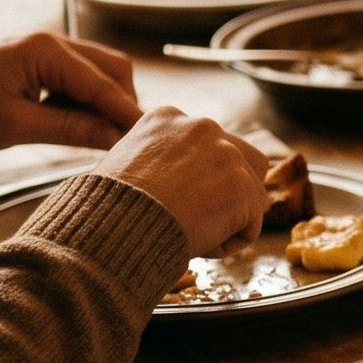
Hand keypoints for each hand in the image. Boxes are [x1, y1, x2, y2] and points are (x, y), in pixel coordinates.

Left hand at [0, 32, 142, 152]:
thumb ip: (71, 129)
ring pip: (99, 73)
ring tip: (101, 137)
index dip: (128, 114)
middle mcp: (52, 42)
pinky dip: (87, 101)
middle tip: (126, 140)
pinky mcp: (40, 63)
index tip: (149, 139)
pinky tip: (80, 125)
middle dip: (123, 104)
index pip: (104, 84)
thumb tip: (115, 139)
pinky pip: (79, 79)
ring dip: (105, 103)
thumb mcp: (15, 125)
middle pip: (112, 69)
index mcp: (45, 50)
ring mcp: (47, 50)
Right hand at [94, 104, 270, 257]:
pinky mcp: (244, 186)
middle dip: (233, 192)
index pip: (209, 145)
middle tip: (204, 219)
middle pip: (245, 160)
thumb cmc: (110, 207)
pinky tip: (200, 244)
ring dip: (229, 220)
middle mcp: (203, 127)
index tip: (178, 200)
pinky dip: (229, 243)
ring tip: (194, 233)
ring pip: (251, 196)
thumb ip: (157, 161)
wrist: (117, 224)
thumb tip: (174, 181)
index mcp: (169, 118)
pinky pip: (251, 226)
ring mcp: (228, 154)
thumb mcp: (124, 164)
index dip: (202, 180)